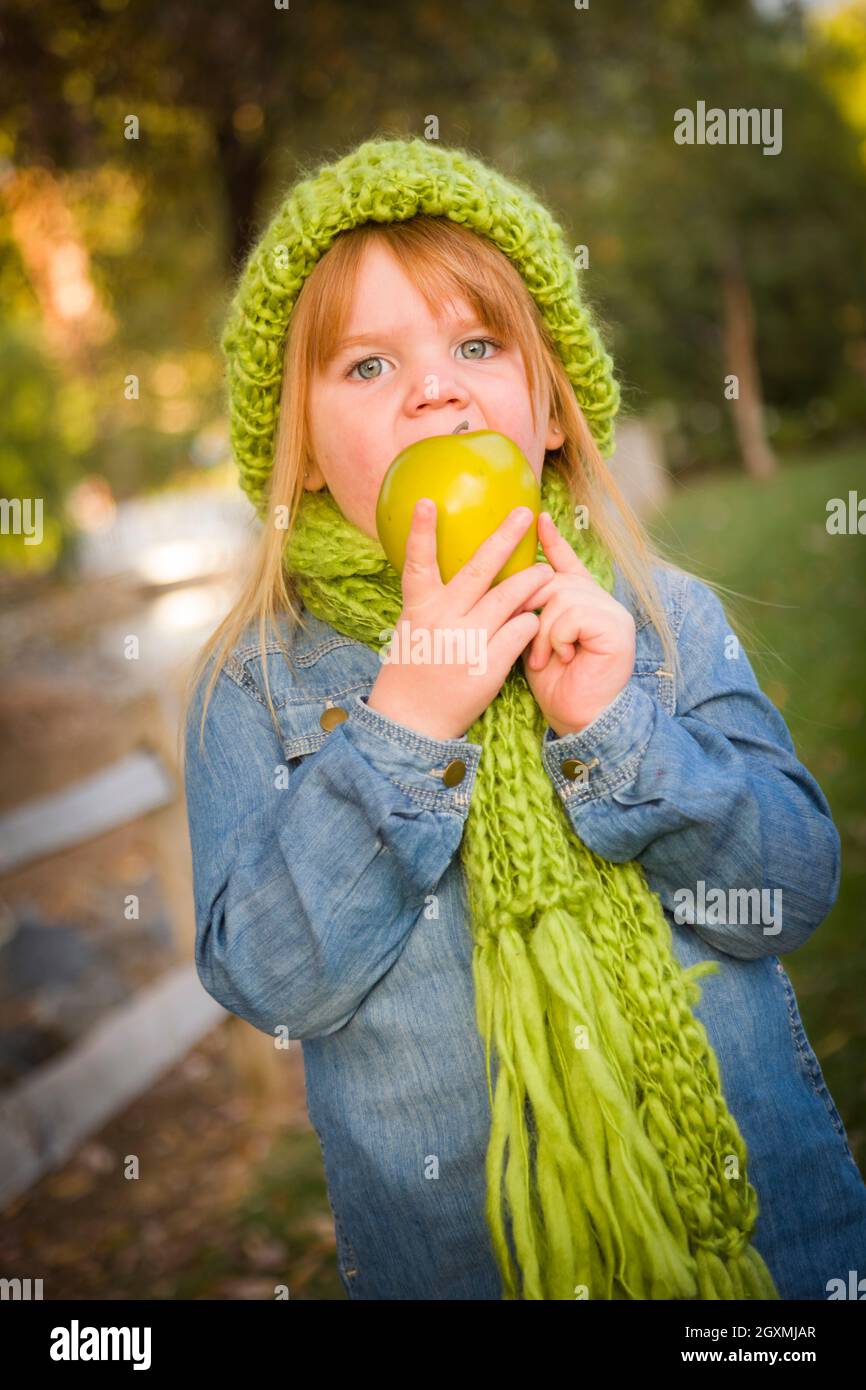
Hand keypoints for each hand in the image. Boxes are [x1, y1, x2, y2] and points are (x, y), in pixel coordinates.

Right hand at [367, 500, 553, 741]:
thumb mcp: (413, 630)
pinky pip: (521, 632)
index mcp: (419, 609)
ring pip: (510, 599)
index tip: (428, 502)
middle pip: (478, 571)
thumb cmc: (413, 671)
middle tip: (523, 514)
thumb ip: (434, 603)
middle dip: (503, 539)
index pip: (418, 563)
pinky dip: (531, 623)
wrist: (412, 722)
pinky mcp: (488, 666)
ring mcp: (466, 642)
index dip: (422, 532)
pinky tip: (535, 621)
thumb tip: (466, 574)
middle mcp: (442, 620)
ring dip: (532, 582)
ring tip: (547, 572)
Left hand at [515, 511, 635, 736]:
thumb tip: (511, 581)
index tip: (537, 518)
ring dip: (542, 630)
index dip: (553, 542)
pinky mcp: (616, 627)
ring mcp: (612, 612)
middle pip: (554, 579)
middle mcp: (600, 602)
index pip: (565, 565)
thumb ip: (531, 610)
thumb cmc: (553, 684)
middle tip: (525, 637)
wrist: (578, 718)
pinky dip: (557, 638)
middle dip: (530, 604)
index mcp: (581, 603)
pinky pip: (571, 614)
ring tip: (541, 658)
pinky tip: (562, 657)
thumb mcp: (533, 639)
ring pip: (560, 595)